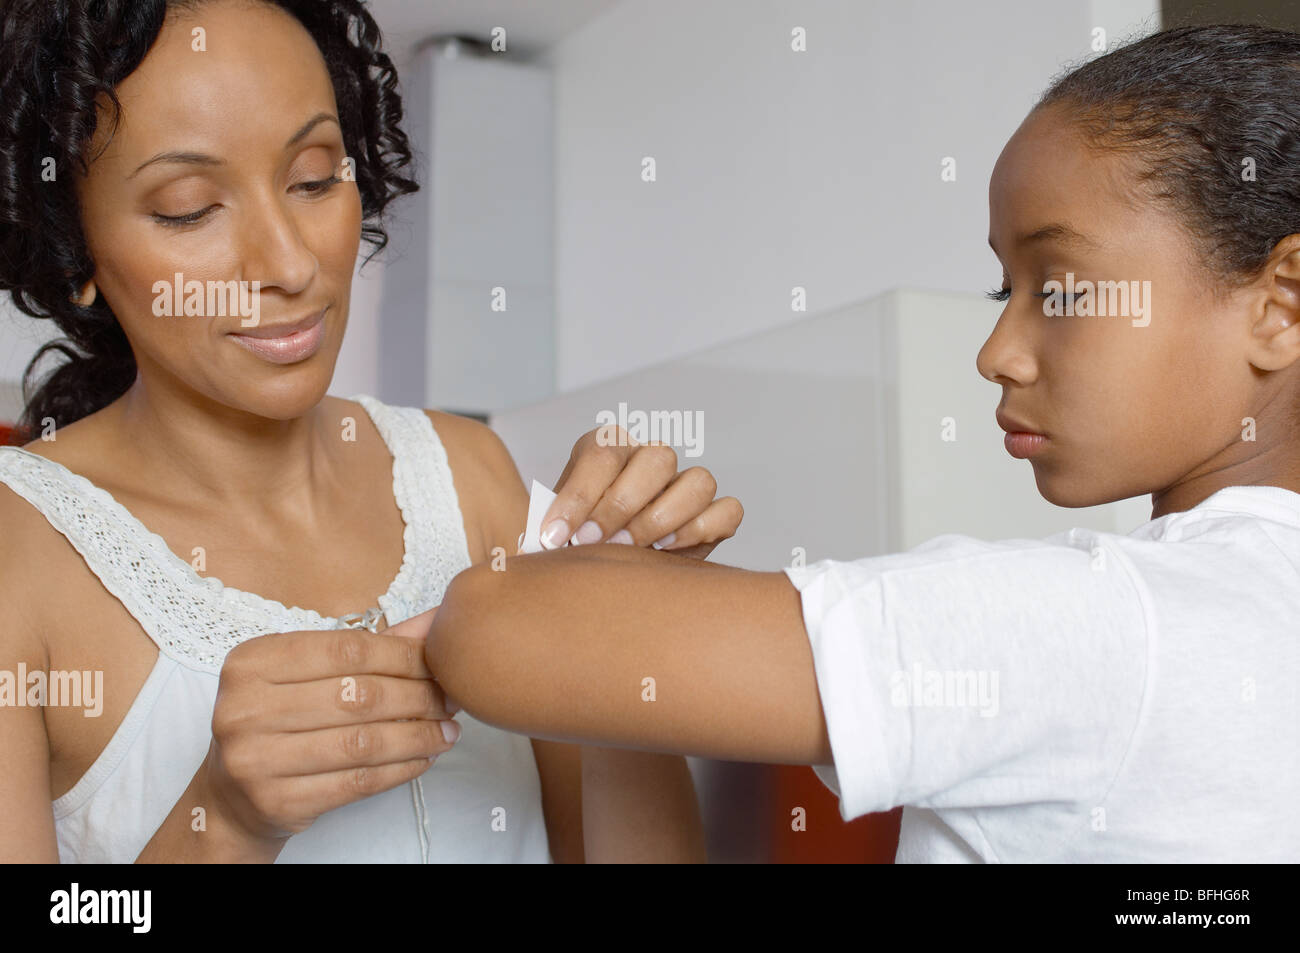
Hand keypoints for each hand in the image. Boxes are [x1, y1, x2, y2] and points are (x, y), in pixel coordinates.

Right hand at [202, 621, 458, 843]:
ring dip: (418, 736)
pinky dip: (401, 768)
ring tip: (448, 731)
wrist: (232, 795)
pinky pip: (358, 781)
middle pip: (359, 695)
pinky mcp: (276, 800)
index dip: (403, 656)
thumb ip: (370, 647)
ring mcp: (255, 759)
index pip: (346, 650)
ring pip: (363, 742)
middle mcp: (245, 708)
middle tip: (452, 698)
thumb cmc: (279, 719)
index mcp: (252, 661)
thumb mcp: (308, 673)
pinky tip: (424, 757)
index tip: (439, 663)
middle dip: (418, 697)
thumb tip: (437, 622)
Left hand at [538, 426, 742, 559]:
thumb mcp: (550, 526)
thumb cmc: (570, 540)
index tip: (556, 537)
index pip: (602, 454)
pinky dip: (702, 531)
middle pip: (658, 459)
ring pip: (699, 481)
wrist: (594, 557)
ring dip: (663, 519)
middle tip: (593, 544)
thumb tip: (539, 545)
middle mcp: (650, 458)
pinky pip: (727, 510)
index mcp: (607, 447)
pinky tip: (667, 553)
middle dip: (622, 506)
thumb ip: (547, 528)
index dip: (578, 498)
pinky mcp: (712, 514)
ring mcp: (684, 483)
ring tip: (631, 552)